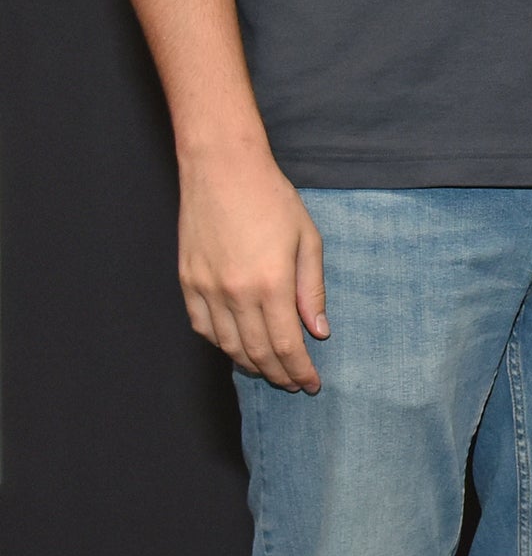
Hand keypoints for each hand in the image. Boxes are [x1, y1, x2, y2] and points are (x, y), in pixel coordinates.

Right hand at [179, 137, 328, 392]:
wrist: (222, 171)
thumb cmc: (272, 200)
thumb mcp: (307, 241)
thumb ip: (312, 291)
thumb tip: (319, 332)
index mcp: (270, 284)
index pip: (286, 345)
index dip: (300, 371)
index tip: (311, 384)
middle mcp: (234, 293)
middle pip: (257, 353)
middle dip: (279, 374)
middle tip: (294, 384)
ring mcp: (205, 289)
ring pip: (227, 345)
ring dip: (251, 364)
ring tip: (271, 371)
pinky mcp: (187, 282)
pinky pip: (202, 328)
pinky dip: (221, 345)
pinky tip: (237, 348)